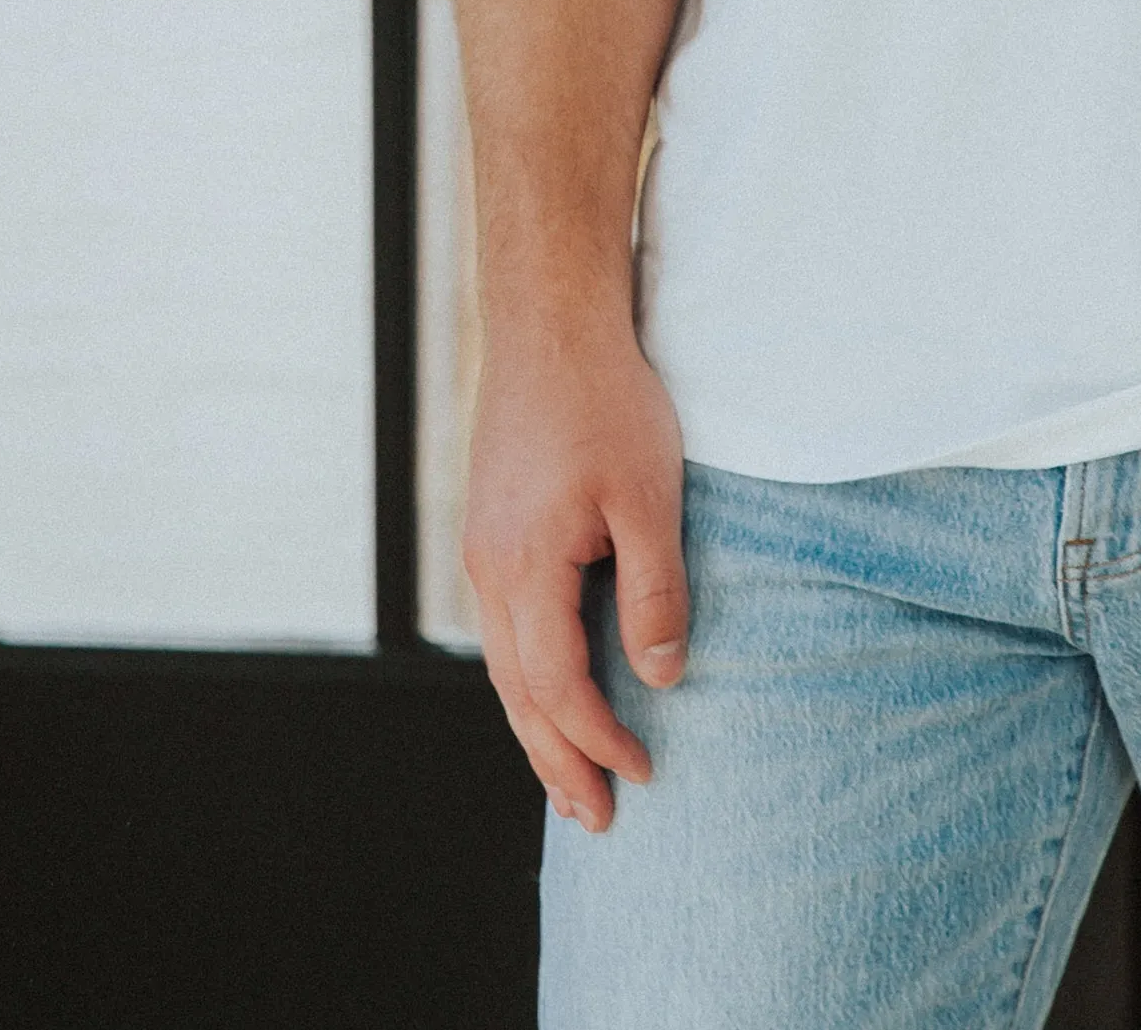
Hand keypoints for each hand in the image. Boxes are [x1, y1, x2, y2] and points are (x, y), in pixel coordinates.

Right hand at [459, 306, 689, 832]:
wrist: (549, 319)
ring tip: (570, 775)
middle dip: (556, 762)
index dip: (598, 740)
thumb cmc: (605, 398)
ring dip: (538, 725)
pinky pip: (506, 625)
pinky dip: (530, 673)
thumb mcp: (649, 495)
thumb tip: (657, 676)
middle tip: (593, 821)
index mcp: (523, 569)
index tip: (641, 775)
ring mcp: (483, 547)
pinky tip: (553, 685)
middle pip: (517, 694)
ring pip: (504, 664)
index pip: (557, 689)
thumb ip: (654, 590)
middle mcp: (488, 569)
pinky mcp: (492, 526)